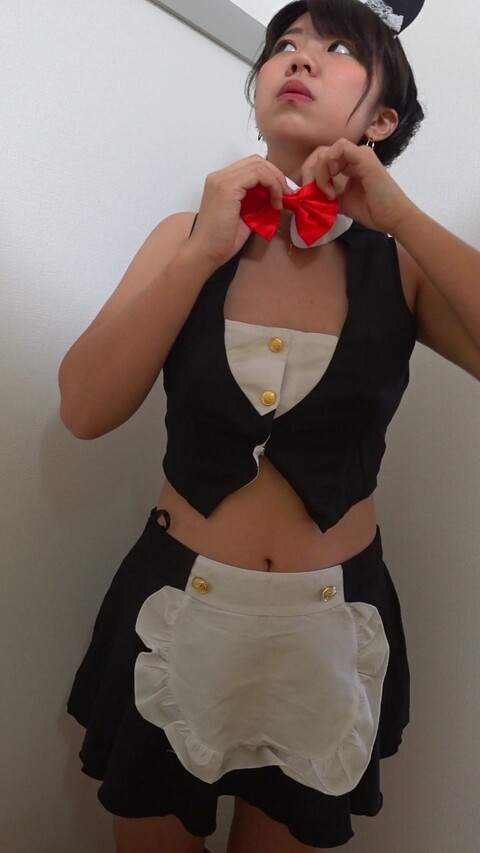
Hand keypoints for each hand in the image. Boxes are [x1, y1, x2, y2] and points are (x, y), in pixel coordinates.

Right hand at [189, 155, 292, 266]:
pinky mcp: (227, 187)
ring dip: (276, 181)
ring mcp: (222, 180)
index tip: (283, 194)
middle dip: (276, 175)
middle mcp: (220, 176)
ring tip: (281, 200)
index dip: (271, 176)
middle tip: (287, 194)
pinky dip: (272, 186)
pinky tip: (275, 203)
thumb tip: (275, 197)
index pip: (251, 167)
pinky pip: (257, 175)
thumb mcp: (245, 216)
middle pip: (256, 161)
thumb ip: (256, 202)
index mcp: (222, 182)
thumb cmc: (222, 241)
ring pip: (258, 165)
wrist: (205, 253)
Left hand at [300, 139, 414, 235]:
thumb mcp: (341, 201)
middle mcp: (354, 156)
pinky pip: (339, 148)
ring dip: (319, 171)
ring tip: (326, 192)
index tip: (310, 194)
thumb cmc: (371, 211)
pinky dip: (328, 166)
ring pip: (327, 150)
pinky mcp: (363, 156)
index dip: (311, 174)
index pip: (323, 159)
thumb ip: (325, 192)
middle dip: (310, 171)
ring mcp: (360, 154)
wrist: (392, 217)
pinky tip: (330, 187)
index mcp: (349, 165)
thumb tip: (306, 191)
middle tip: (310, 191)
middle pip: (322, 152)